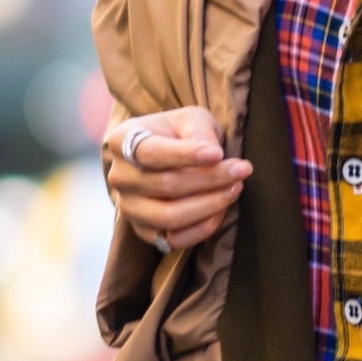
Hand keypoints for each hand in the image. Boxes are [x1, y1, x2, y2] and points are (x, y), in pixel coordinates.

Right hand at [103, 106, 250, 252]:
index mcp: (122, 141)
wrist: (168, 156)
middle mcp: (119, 177)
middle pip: (165, 185)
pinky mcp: (145, 232)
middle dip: (210, 179)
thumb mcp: (191, 120)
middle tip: (241, 170)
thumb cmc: (180, 133)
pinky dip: (202, 228)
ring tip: (235, 188)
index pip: (151, 153)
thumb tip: (213, 156)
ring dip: (209, 205)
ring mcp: (130, 208)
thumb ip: (199, 133)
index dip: (186, 155)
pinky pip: (174, 239)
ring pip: (169, 216)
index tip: (218, 153)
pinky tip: (221, 210)